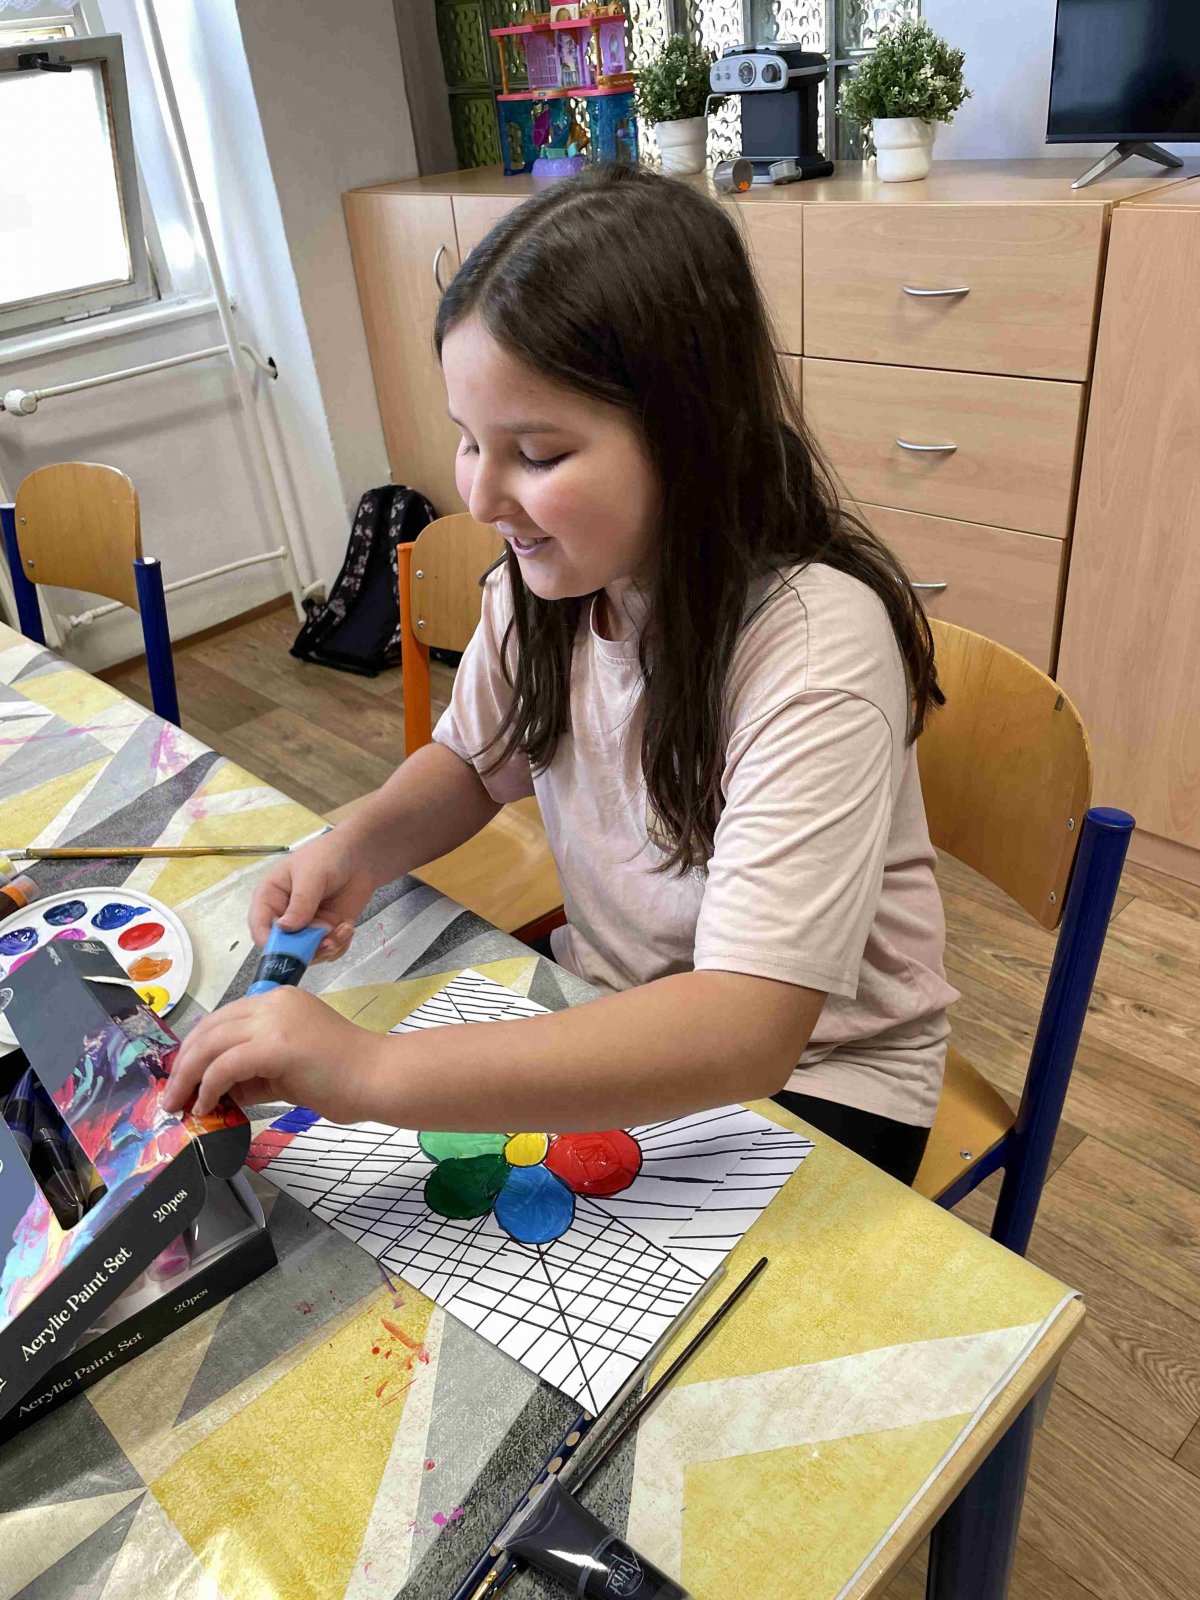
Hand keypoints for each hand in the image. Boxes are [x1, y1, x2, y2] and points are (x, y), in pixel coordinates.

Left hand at [161, 987, 380, 1122]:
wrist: (379, 1078)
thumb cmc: (344, 1077)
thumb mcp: (288, 1069)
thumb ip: (254, 1073)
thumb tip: (219, 1090)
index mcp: (278, 1001)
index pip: (222, 1019)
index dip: (195, 1048)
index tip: (182, 1076)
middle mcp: (273, 1002)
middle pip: (209, 1028)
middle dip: (183, 1063)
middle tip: (171, 1095)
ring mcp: (275, 1021)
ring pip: (210, 1044)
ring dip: (187, 1077)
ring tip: (179, 1105)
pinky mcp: (277, 1045)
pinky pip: (225, 1065)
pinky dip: (209, 1087)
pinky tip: (207, 1106)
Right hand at [250, 829, 375, 963]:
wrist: (360, 855)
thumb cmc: (327, 856)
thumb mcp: (311, 875)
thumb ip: (300, 902)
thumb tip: (284, 929)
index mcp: (270, 898)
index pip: (259, 927)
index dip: (270, 943)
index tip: (289, 952)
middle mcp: (284, 916)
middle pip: (284, 948)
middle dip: (306, 950)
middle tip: (328, 942)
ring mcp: (306, 926)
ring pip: (308, 954)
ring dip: (327, 948)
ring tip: (344, 930)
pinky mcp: (326, 932)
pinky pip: (328, 951)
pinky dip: (339, 945)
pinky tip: (348, 928)